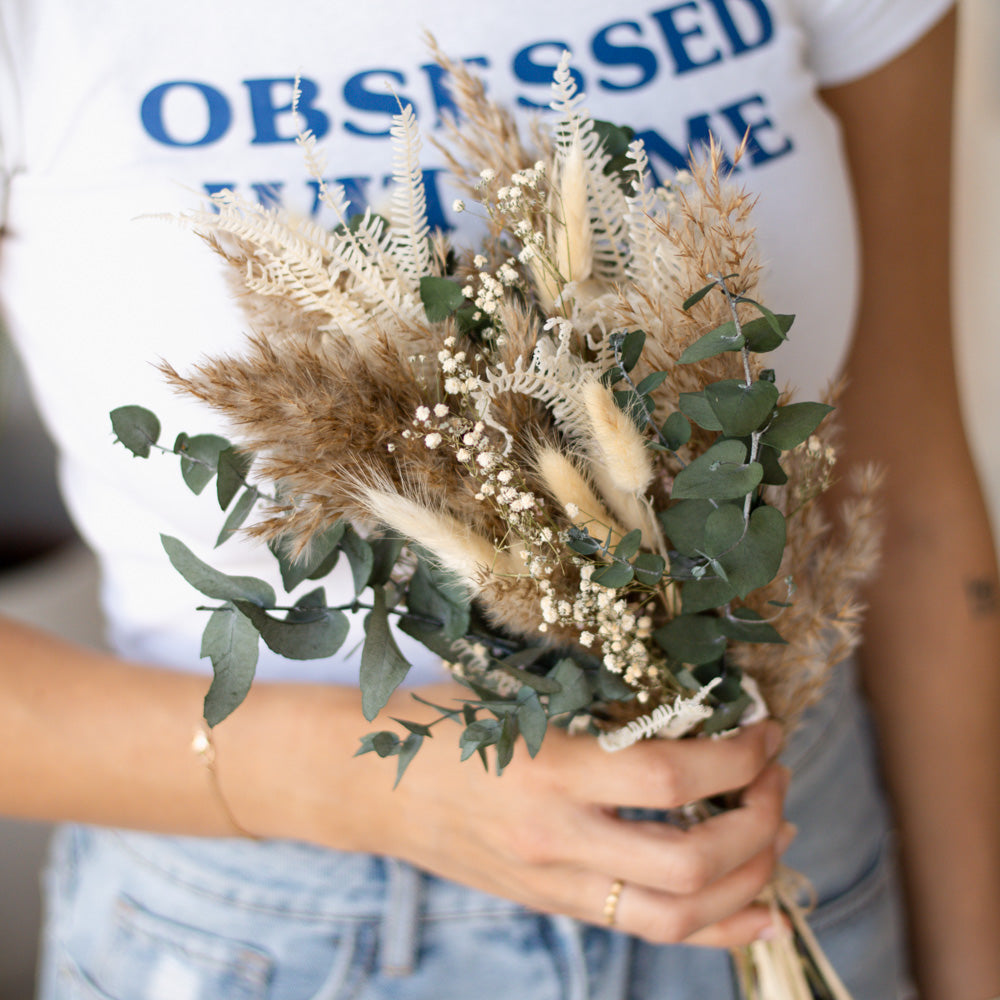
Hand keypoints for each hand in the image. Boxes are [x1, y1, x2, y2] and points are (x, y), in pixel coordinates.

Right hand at [362, 684, 791, 947]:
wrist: (373, 788)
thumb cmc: (444, 723)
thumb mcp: (516, 695)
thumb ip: (595, 706)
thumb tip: (689, 703)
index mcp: (548, 770)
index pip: (670, 779)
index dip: (737, 757)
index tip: (765, 729)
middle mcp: (555, 839)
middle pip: (690, 859)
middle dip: (757, 817)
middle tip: (775, 775)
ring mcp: (555, 883)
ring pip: (678, 912)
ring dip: (749, 875)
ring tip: (776, 831)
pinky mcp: (554, 904)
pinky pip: (648, 932)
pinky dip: (718, 930)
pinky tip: (762, 910)